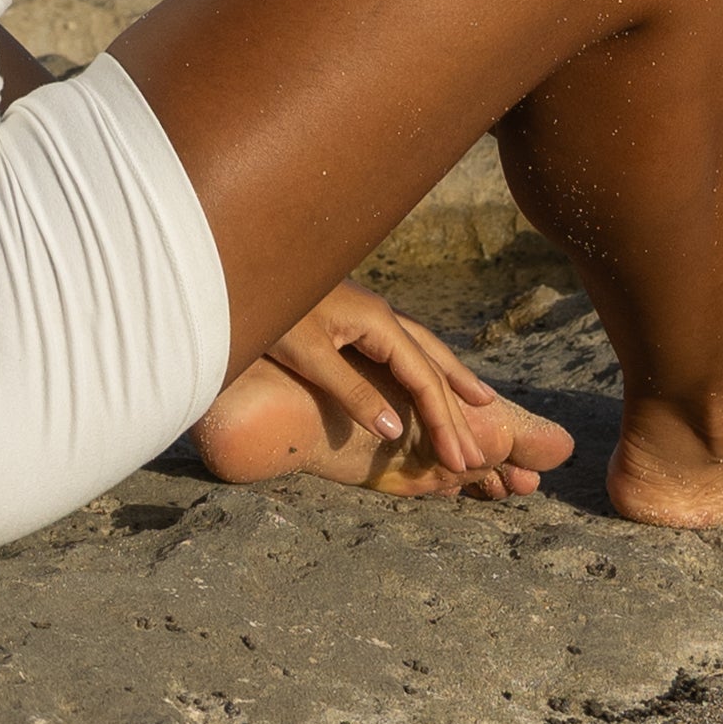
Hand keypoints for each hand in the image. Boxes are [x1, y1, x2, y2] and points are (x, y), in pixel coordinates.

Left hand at [256, 290, 561, 495]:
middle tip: (478, 453)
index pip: (423, 378)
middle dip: (456, 410)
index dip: (444, 421)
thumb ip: (352, 393)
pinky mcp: (354, 315)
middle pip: (432, 365)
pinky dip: (424, 366)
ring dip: (450, 379)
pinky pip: (403, 346)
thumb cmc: (269, 310)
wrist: (241, 264)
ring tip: (481, 402)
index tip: (461, 459)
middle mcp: (382, 314)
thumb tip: (396, 431)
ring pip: (422, 350)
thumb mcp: (308, 356)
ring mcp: (369, 312)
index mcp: (377, 322)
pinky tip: (426, 373)